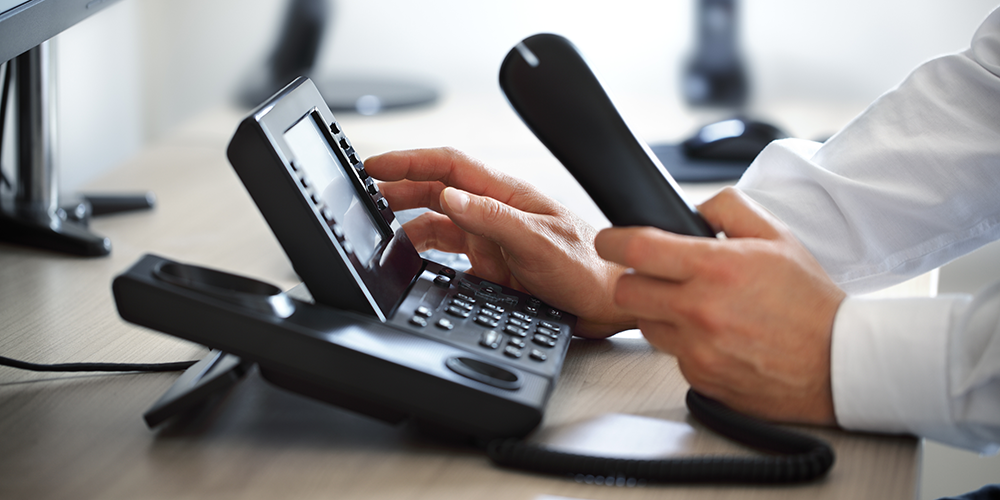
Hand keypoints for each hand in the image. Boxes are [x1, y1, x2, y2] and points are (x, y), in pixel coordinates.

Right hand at [364, 147, 635, 336]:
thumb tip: (449, 196)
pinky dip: (424, 253)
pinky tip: (408, 259)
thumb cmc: (586, 267)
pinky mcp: (490, 266)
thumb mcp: (538, 240)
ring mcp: (491, 239)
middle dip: (398, 188)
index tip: (375, 164)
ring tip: (378, 228)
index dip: (410, 160)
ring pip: (437, 222)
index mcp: (506, 194)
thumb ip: (492, 218)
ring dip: (407, 223)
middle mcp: (494, 212)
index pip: (449, 165)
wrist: (608, 303)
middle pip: (435, 189)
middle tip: (364, 195)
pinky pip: (447, 254)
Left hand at [595, 187, 844, 424]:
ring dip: (660, 313)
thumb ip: (728, 208)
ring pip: (646, 324)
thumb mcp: (776, 236)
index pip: (636, 250)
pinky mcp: (700, 379)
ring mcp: (698, 349)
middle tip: (657, 277)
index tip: (610, 240)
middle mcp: (701, 310)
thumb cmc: (809, 303)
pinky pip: (672, 355)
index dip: (612, 241)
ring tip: (696, 308)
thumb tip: (692, 208)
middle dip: (635, 279)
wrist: (838, 363)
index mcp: (716, 268)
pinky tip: (716, 337)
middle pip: (625, 291)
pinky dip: (685, 344)